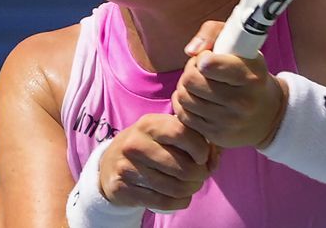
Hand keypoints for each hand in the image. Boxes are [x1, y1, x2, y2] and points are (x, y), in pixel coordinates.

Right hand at [98, 113, 217, 211]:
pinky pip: (162, 202)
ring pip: (175, 187)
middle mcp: (136, 143)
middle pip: (183, 166)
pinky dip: (179, 202)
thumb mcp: (168, 133)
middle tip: (200, 175)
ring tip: (191, 185)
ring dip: (191, 190)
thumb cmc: (152, 145)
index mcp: (150, 124)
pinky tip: (181, 197)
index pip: (183, 133)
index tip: (203, 157)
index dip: (201, 149)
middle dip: (200, 175)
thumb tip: (214, 159)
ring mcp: (127, 167)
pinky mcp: (122, 188)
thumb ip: (197, 139)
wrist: (110, 163)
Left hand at [172, 21, 287, 148]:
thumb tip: (191, 51)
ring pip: (185, 98)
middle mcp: (241, 102)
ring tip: (197, 84)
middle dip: (190, 71)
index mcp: (249, 76)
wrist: (269, 114)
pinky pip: (184, 117)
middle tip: (199, 70)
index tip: (206, 59)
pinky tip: (195, 99)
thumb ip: (214, 33)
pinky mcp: (216, 136)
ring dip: (185, 87)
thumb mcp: (243, 47)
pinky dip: (184, 105)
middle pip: (191, 81)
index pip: (210, 65)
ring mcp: (228, 121)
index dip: (201, 59)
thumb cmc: (250, 74)